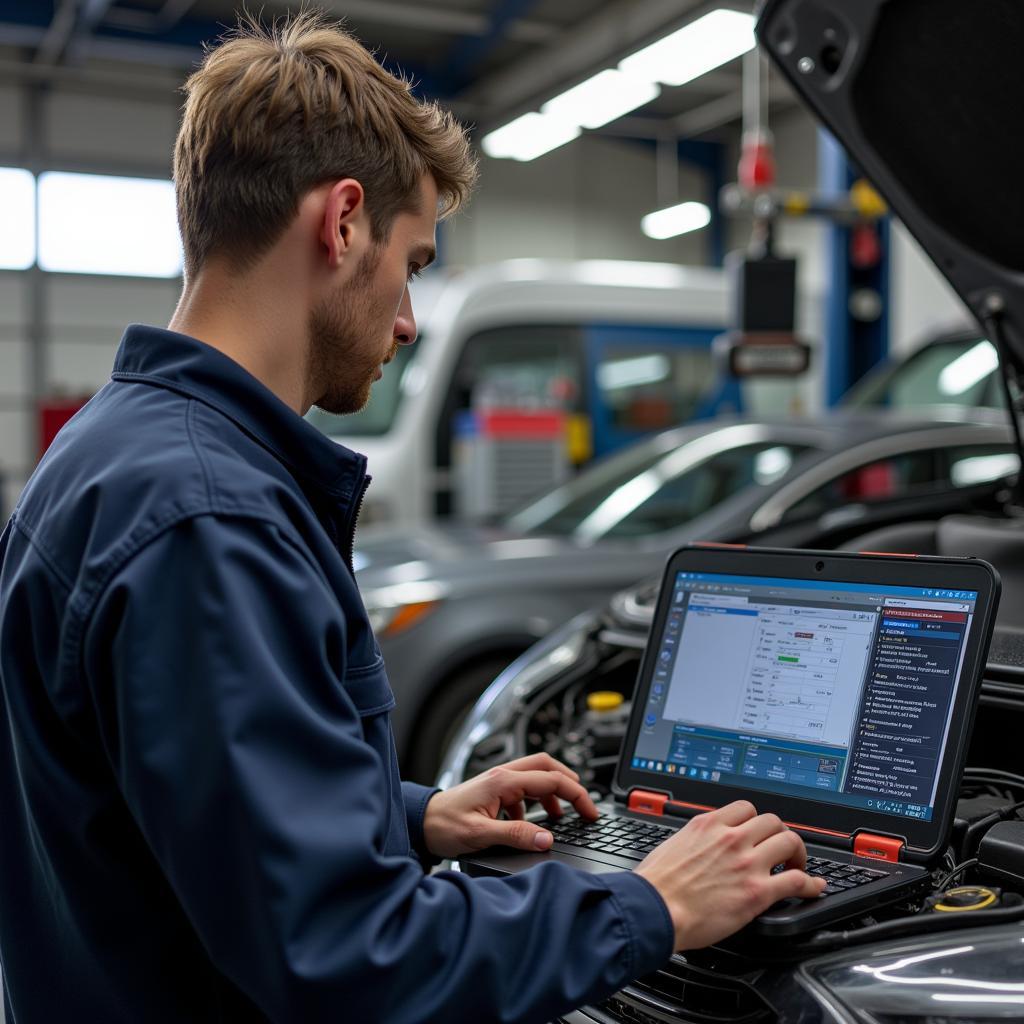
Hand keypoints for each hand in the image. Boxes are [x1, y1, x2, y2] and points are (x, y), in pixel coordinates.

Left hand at [422, 753, 598, 858]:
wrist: (421, 823)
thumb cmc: (443, 826)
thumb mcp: (481, 834)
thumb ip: (516, 835)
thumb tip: (547, 838)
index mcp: (503, 781)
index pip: (551, 779)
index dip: (576, 795)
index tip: (590, 811)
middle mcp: (502, 776)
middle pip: (547, 765)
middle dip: (569, 782)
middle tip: (584, 805)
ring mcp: (498, 781)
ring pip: (536, 775)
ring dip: (553, 792)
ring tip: (562, 816)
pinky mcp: (493, 790)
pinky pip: (524, 788)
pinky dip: (536, 801)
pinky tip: (532, 822)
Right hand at [635, 800, 824, 950]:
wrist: (655, 909)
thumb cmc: (657, 884)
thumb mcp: (675, 844)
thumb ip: (696, 840)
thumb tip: (703, 846)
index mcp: (709, 825)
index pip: (746, 808)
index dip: (756, 820)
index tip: (759, 831)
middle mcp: (731, 838)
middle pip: (772, 821)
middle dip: (779, 834)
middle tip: (780, 849)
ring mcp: (747, 863)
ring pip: (789, 841)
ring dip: (797, 853)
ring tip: (797, 864)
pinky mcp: (757, 891)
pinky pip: (796, 880)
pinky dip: (811, 883)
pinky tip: (814, 886)